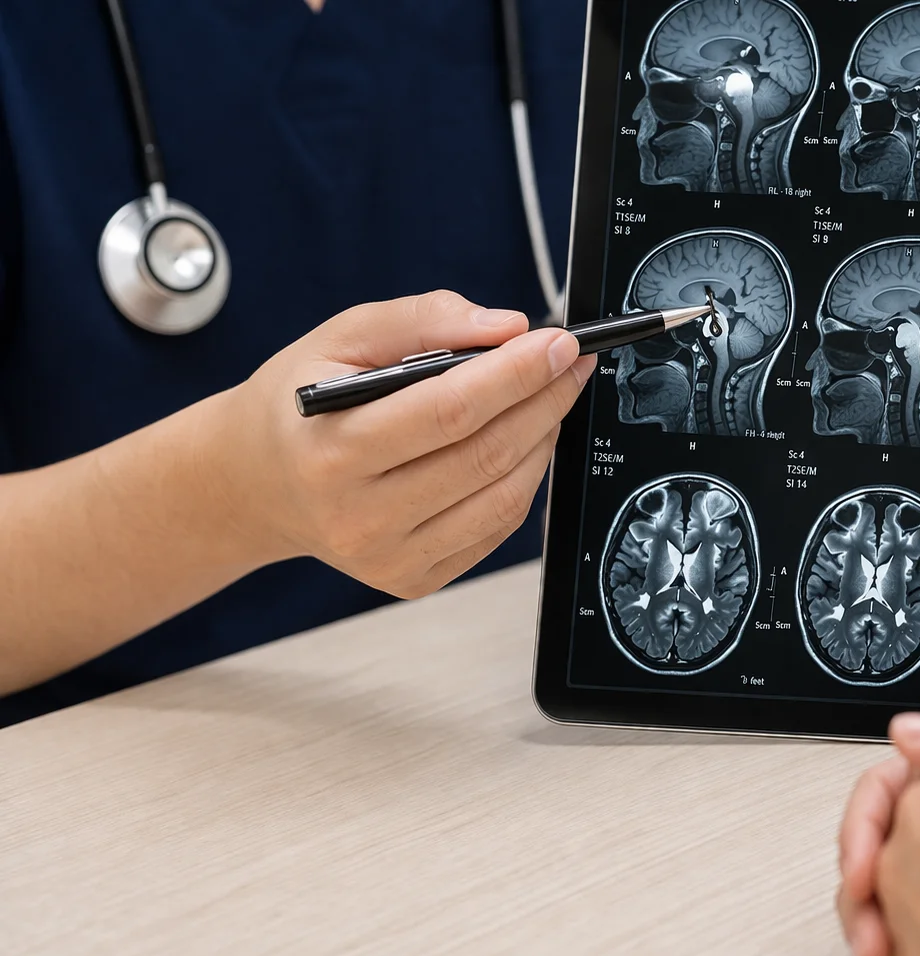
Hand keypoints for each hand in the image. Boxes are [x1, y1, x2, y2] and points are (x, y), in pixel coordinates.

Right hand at [210, 290, 593, 597]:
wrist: (258, 483)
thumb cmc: (302, 405)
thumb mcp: (340, 338)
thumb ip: (424, 320)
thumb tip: (509, 327)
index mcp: (331, 451)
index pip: (449, 411)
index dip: (516, 375)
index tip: (559, 343)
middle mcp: (358, 517)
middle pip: (485, 456)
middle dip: (543, 401)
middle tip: (571, 363)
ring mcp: (388, 558)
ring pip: (503, 498)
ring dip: (543, 440)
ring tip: (550, 398)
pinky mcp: (411, 580)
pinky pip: (495, 530)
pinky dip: (522, 480)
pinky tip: (522, 443)